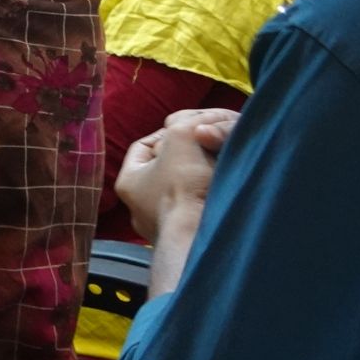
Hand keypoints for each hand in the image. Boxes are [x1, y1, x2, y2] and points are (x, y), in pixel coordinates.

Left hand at [115, 108, 238, 241]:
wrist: (202, 237)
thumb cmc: (183, 186)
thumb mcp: (182, 136)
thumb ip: (188, 121)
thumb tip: (203, 123)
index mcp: (129, 182)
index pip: (144, 146)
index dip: (167, 131)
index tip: (188, 127)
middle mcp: (142, 208)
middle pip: (169, 166)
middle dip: (190, 151)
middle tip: (210, 141)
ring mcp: (167, 226)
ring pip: (187, 187)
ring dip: (206, 170)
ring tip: (225, 157)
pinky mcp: (190, 238)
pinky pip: (201, 206)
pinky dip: (214, 191)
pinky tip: (229, 180)